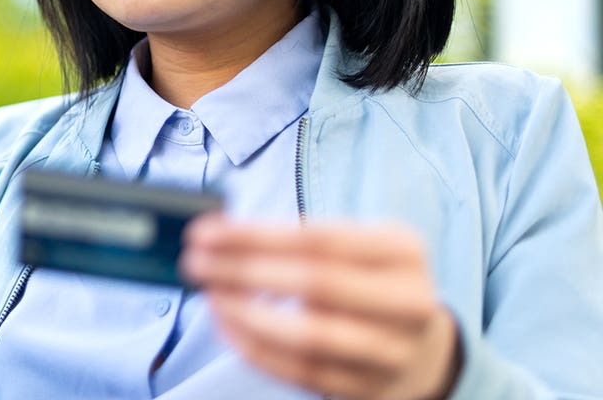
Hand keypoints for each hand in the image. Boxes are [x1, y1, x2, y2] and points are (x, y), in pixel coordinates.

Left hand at [180, 217, 460, 399]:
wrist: (421, 348)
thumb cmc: (368, 281)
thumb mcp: (356, 244)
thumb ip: (298, 237)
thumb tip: (217, 236)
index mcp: (402, 251)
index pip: (319, 238)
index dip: (255, 236)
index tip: (204, 232)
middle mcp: (408, 302)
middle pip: (315, 284)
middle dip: (243, 271)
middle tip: (194, 263)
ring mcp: (391, 352)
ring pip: (309, 337)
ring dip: (245, 314)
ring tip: (209, 294)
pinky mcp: (367, 388)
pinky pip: (301, 372)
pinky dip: (255, 348)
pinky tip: (226, 324)